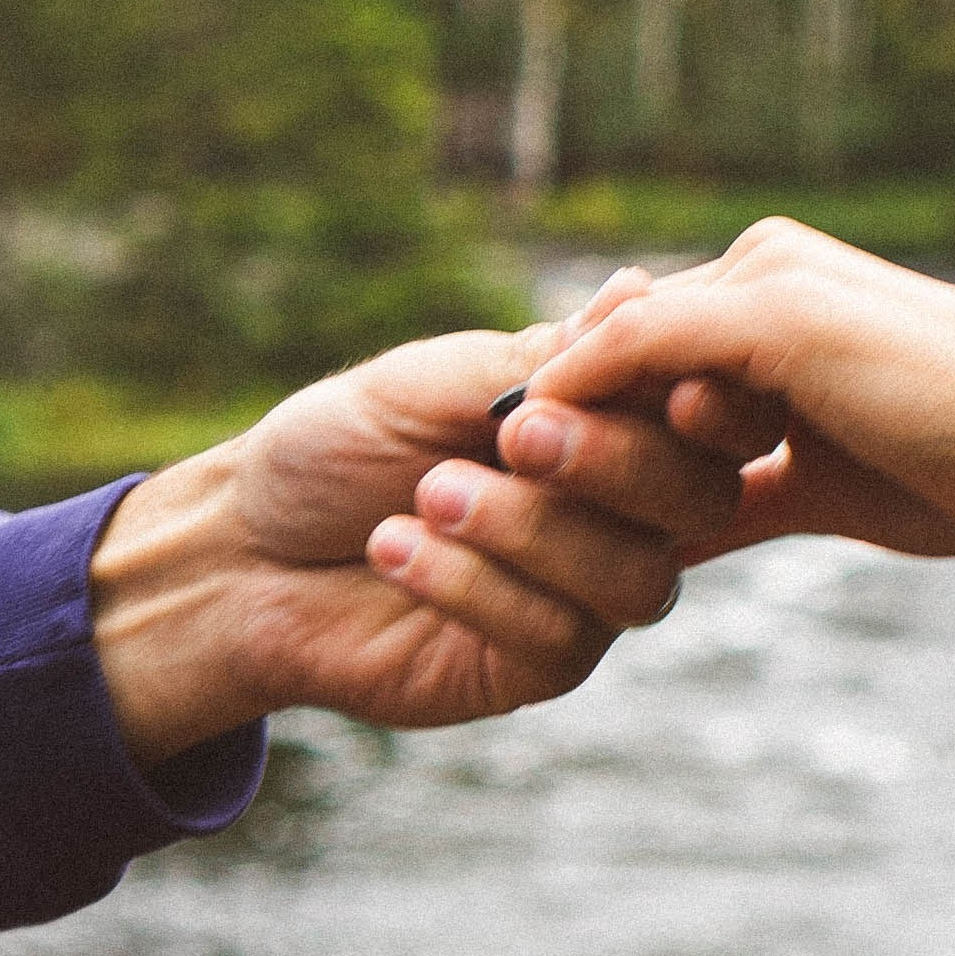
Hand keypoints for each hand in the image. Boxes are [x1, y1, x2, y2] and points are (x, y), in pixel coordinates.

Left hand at [89, 323, 748, 766]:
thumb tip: (636, 291)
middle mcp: (623, 511)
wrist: (246, 547)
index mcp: (614, 422)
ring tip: (430, 495)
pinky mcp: (537, 664)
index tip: (644, 374)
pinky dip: (474, 585)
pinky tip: (394, 547)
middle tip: (517, 431)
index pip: (708, 410)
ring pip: (637, 579)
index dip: (705, 397)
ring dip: (535, 530)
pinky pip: (557, 637)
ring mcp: (587, 593)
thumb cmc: (341, 446)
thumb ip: (540, 358)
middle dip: (616, 461)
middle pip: (698, 497)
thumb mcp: (433, 383)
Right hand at [513, 223, 954, 558]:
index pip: (631, 325)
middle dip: (609, 435)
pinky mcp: (806, 490)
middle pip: (646, 391)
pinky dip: (680, 534)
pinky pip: (717, 514)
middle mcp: (763, 333)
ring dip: (641, 485)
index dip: (578, 378)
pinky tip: (632, 563)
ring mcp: (783, 417)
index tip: (516, 434)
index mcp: (757, 272)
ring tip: (625, 508)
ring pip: (675, 455)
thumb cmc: (921, 373)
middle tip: (580, 473)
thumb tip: (556, 369)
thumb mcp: (784, 324)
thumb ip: (664, 333)